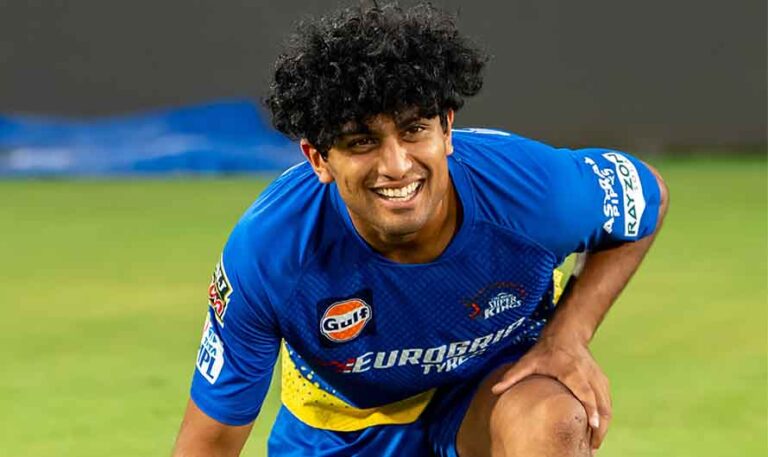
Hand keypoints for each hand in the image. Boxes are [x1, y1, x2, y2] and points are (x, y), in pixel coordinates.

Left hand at [491, 334, 611, 452]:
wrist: (567, 334)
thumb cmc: (547, 349)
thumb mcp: (528, 361)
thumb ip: (513, 376)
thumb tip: (495, 390)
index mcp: (571, 371)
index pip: (585, 391)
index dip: (591, 408)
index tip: (593, 425)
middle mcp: (588, 375)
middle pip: (601, 403)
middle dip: (599, 426)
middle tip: (591, 447)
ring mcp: (598, 378)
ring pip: (607, 405)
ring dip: (603, 425)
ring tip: (593, 445)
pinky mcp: (602, 381)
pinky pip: (607, 402)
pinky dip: (604, 418)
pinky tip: (597, 431)